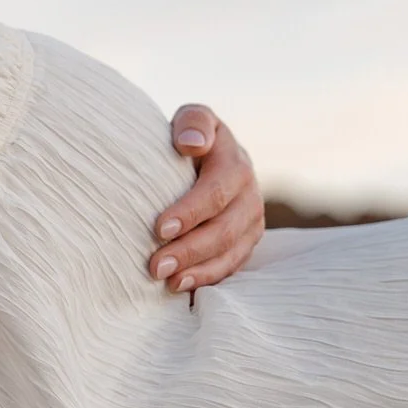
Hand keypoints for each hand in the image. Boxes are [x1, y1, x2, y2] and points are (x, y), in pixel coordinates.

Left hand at [150, 104, 265, 292]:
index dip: (191, 212)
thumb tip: (192, 144)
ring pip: (231, 252)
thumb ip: (193, 123)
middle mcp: (248, 193)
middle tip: (156, 267)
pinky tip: (183, 289)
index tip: (159, 229)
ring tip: (169, 283)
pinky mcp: (245, 241)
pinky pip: (232, 265)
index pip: (217, 190)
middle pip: (224, 228)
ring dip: (200, 270)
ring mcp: (251, 220)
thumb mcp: (192, 119)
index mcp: (234, 163)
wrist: (206, 157)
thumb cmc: (188, 138)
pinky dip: (209, 278)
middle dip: (190, 249)